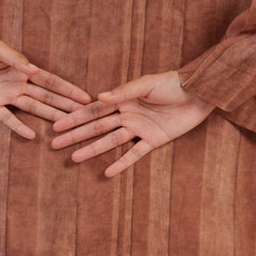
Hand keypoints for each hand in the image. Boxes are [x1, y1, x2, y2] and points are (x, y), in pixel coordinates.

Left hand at [0, 35, 92, 138]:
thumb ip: (16, 59)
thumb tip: (36, 70)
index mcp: (22, 69)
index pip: (50, 82)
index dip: (68, 89)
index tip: (85, 97)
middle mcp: (18, 84)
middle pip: (46, 98)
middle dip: (66, 106)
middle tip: (84, 116)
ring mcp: (5, 96)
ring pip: (32, 109)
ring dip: (49, 117)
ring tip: (66, 127)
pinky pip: (7, 119)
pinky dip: (19, 127)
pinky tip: (32, 136)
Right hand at [48, 70, 210, 175]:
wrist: (199, 93)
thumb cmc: (173, 83)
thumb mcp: (147, 84)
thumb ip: (124, 91)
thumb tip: (98, 96)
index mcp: (123, 99)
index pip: (94, 109)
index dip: (75, 118)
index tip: (57, 125)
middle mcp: (127, 114)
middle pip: (97, 127)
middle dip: (76, 135)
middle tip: (56, 144)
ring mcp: (139, 128)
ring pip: (110, 141)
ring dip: (92, 150)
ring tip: (74, 158)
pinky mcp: (154, 140)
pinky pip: (134, 154)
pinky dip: (121, 163)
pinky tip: (107, 172)